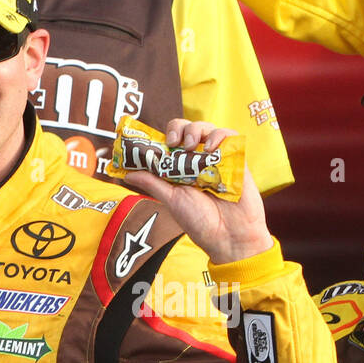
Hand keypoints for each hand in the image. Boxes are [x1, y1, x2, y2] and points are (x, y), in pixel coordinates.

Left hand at [122, 119, 271, 264]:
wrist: (229, 235)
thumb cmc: (200, 221)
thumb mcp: (171, 200)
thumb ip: (152, 183)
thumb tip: (127, 174)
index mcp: (179, 169)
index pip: (169, 142)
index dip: (161, 136)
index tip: (157, 143)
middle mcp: (197, 161)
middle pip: (186, 129)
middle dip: (177, 128)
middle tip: (174, 142)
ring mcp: (216, 158)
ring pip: (206, 128)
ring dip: (196, 130)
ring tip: (191, 145)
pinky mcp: (236, 158)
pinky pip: (229, 135)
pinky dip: (219, 135)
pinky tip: (211, 148)